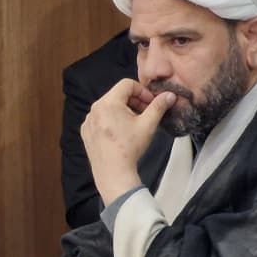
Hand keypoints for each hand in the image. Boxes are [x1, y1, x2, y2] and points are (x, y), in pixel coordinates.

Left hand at [81, 79, 176, 203]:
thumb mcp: (148, 124)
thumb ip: (158, 107)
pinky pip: (100, 118)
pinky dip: (112, 120)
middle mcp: (94, 109)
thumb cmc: (130, 147)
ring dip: (124, 110)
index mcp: (108, 103)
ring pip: (109, 107)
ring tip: (135, 124)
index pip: (127, 84)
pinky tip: (121, 133)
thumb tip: (170, 95)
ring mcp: (88, 120)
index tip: (151, 103)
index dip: (142, 91)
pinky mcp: (86, 131)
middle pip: (117, 95)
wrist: (113, 172)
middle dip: (134, 101)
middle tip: (146, 113)